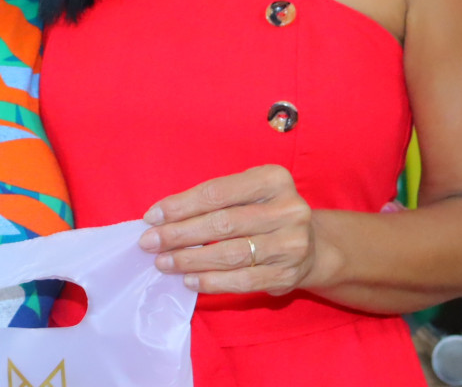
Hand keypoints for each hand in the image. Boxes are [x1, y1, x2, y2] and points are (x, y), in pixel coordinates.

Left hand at [137, 164, 327, 296]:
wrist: (311, 245)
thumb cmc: (264, 212)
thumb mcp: (246, 193)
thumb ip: (211, 200)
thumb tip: (160, 218)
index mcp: (274, 179)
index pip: (217, 192)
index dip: (181, 205)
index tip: (152, 217)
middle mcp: (289, 209)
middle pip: (222, 223)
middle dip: (179, 234)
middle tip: (150, 243)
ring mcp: (292, 244)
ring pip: (231, 254)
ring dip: (191, 260)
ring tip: (164, 263)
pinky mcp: (289, 274)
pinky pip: (243, 281)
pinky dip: (213, 282)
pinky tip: (190, 280)